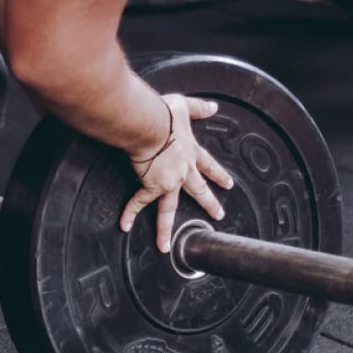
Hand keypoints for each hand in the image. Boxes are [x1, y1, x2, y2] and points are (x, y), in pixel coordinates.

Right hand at [120, 94, 233, 252]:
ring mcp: (168, 181)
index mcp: (190, 152)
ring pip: (168, 208)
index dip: (219, 175)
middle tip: (218, 215)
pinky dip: (130, 212)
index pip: (209, 165)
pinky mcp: (151, 185)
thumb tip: (213, 107)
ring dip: (166, 228)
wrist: (151, 125)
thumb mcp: (185, 107)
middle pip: (198, 191)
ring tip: (167, 245)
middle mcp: (182, 171)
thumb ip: (199, 108)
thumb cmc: (164, 114)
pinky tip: (124, 225)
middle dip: (209, 204)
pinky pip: (138, 202)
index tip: (228, 184)